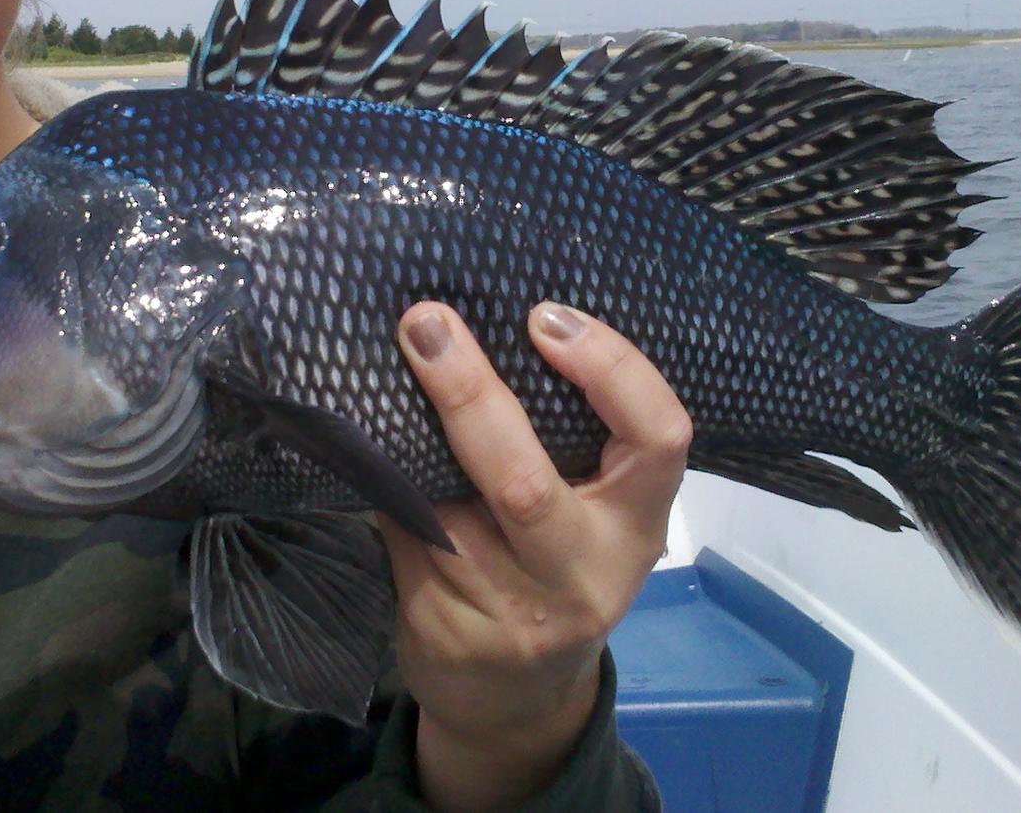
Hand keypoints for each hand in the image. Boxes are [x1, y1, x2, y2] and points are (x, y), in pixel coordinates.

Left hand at [381, 302, 688, 812]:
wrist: (518, 702)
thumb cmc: (558, 574)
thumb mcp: (595, 521)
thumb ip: (567, 445)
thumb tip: (479, 329)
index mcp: (636, 528)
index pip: (659, 438)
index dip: (611, 370)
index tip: (546, 318)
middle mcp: (582, 575)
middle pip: (524, 484)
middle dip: (468, 395)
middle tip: (426, 323)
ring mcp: (510, 615)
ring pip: (443, 510)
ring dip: (407, 437)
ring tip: (380, 367)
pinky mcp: (445, 631)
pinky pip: (403, 536)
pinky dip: (382, 483)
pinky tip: (361, 443)